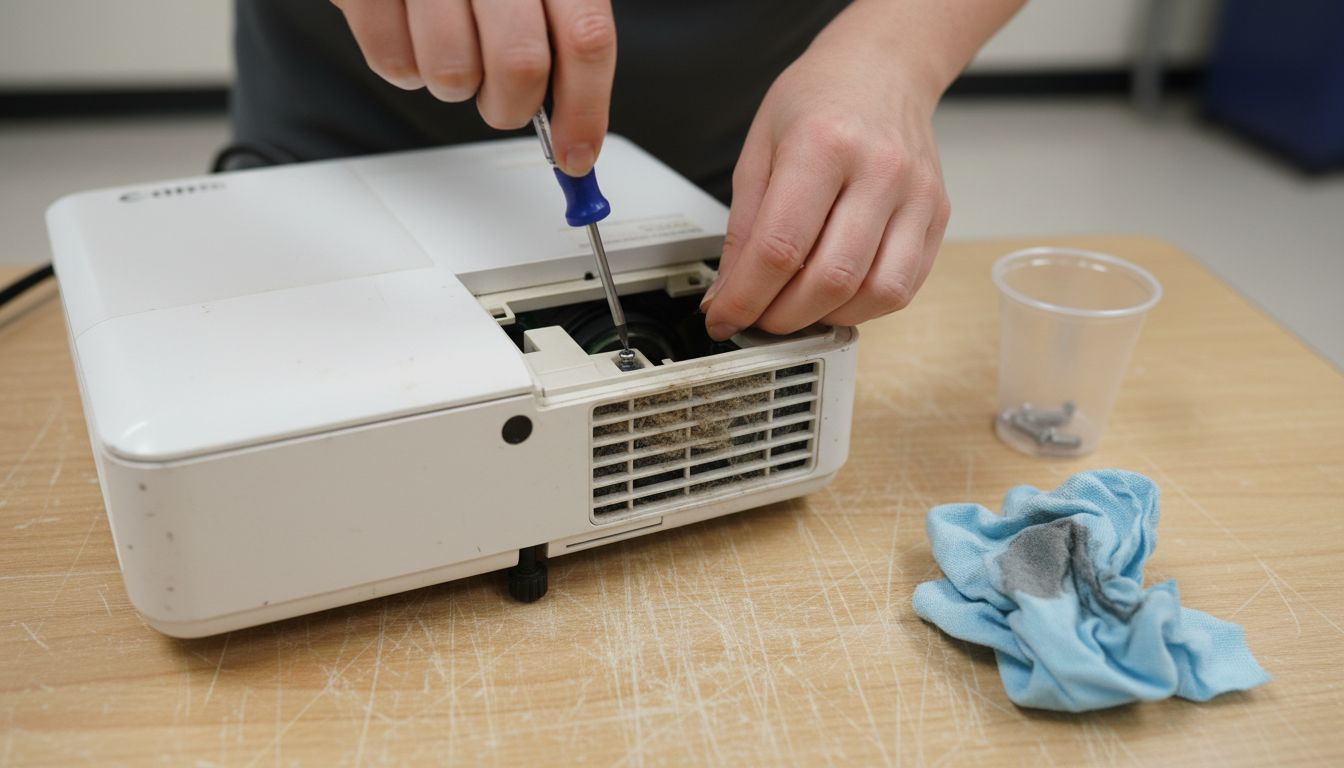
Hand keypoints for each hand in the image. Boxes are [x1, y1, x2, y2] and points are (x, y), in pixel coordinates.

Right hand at [331, 0, 615, 174]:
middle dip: (511, 106)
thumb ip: (562, 38)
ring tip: (450, 45)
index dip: (585, 109)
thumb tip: (575, 124)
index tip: (575, 154)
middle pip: (519, 66)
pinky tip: (410, 30)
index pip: (586, 38)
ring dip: (454, 84)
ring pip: (452, 75)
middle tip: (502, 101)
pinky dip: (404, 66)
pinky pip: (393, 62)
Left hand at [700, 10, 952, 339]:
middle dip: (782, 317)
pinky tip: (836, 295)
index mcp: (824, 144)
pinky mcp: (937, 215)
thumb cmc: (819, 100)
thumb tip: (729, 292)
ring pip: (875, 293)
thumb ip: (743, 226)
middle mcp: (879, 170)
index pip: (780, 247)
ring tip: (796, 308)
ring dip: (826, 319)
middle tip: (757, 318)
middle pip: (830, 278)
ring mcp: (916, 195)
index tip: (724, 317)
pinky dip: (863, 307)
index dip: (746, 297)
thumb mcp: (759, 148)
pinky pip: (903, 288)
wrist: (882, 69)